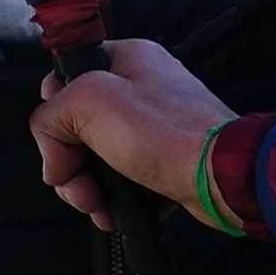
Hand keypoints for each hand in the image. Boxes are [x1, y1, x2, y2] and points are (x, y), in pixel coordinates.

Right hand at [27, 37, 241, 228]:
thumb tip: (53, 157)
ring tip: (98, 207)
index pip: (67, 77)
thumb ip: (52, 116)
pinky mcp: (164, 162)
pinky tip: (113, 215)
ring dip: (88, 188)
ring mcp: (154, 128)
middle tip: (77, 187)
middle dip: (69, 164)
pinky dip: (114, 199)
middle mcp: (141, 88)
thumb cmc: (161, 132)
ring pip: (97, 158)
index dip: (54, 111)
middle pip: (77, 126)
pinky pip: (123, 180)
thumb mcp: (90, 102)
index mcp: (126, 59)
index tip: (59, 139)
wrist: (223, 178)